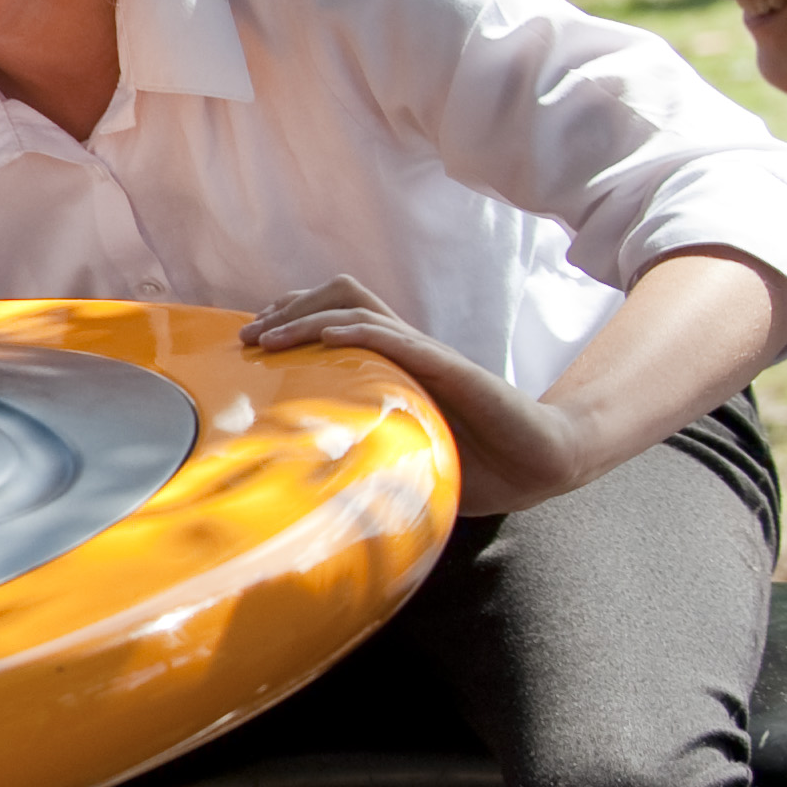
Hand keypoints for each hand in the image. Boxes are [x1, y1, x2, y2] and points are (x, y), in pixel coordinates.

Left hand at [240, 277, 581, 515]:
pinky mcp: (449, 369)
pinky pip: (398, 340)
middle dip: (288, 311)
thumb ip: (358, 456)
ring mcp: (426, 356)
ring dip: (308, 318)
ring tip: (269, 336)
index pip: (336, 321)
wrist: (540, 461)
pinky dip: (359, 333)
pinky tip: (328, 338)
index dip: (292, 320)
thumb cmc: (474, 463)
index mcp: (391, 368)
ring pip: (360, 311)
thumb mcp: (400, 456)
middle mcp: (405, 352)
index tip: (254, 340)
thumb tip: (301, 487)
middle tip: (247, 336)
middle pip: (341, 299)